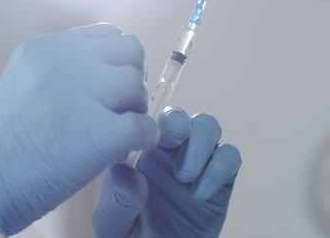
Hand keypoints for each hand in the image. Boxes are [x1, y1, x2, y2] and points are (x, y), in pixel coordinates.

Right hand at [0, 24, 159, 235]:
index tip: (106, 88)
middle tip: (116, 108)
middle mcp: (66, 62)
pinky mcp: (100, 132)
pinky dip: (143, 138)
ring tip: (116, 131)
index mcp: (46, 48)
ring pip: (136, 85)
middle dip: (129, 79)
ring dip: (135, 108)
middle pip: (130, 51)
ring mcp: (84, 94)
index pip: (108, 35)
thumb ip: (62, 68)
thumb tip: (107, 72)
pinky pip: (144, 125)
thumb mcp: (25, 81)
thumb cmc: (3, 137)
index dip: (115, 62)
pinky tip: (123, 150)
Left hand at [92, 108, 241, 237]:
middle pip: (181, 116)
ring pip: (208, 126)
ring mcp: (196, 164)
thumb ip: (117, 202)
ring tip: (185, 178)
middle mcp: (167, 153)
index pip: (146, 119)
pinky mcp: (220, 182)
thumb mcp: (111, 225)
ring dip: (200, 144)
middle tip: (170, 146)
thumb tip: (128, 173)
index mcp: (137, 152)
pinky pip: (230, 156)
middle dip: (180, 124)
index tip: (147, 139)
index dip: (149, 119)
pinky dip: (220, 168)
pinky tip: (201, 194)